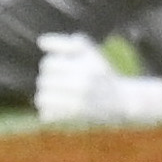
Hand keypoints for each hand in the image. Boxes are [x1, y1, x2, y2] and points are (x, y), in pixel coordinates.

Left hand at [35, 32, 161, 125]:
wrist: (121, 101)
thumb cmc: (101, 72)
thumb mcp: (89, 52)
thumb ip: (65, 43)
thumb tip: (40, 41)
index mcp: (83, 69)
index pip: (48, 65)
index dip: (51, 65)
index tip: (60, 68)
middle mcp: (81, 88)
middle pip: (43, 81)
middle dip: (49, 80)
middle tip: (60, 82)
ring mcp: (77, 105)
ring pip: (42, 98)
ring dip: (46, 95)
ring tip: (56, 94)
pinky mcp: (74, 120)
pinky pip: (46, 114)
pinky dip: (49, 110)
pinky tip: (59, 106)